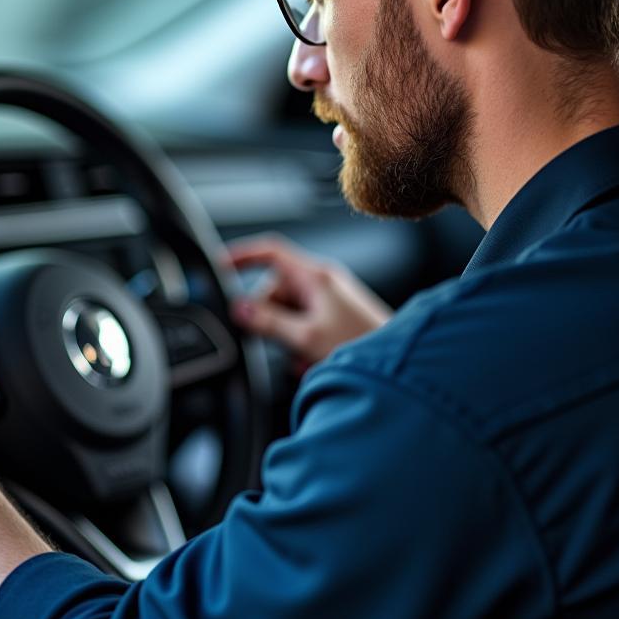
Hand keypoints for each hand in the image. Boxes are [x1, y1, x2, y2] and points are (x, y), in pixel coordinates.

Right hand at [226, 234, 391, 370]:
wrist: (399, 366)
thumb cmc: (362, 347)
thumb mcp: (306, 337)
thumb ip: (269, 323)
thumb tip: (240, 310)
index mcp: (314, 276)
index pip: (269, 251)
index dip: (241, 255)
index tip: (219, 265)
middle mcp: (322, 282)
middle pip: (274, 290)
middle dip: (269, 318)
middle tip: (277, 342)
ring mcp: (330, 300)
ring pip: (287, 312)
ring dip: (286, 337)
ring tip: (303, 357)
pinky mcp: (336, 318)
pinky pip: (304, 324)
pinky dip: (301, 343)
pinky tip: (312, 362)